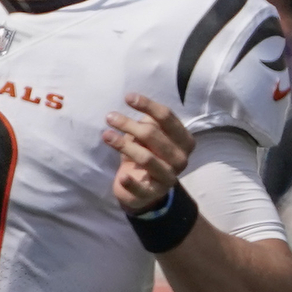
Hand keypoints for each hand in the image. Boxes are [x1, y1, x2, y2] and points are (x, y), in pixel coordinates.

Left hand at [102, 93, 193, 213]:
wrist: (145, 189)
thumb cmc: (148, 154)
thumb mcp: (151, 136)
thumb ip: (149, 122)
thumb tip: (134, 101)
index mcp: (185, 141)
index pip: (167, 118)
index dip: (147, 105)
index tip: (127, 97)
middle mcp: (181, 159)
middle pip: (153, 135)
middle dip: (129, 124)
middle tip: (109, 116)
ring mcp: (169, 178)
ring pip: (146, 157)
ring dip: (124, 145)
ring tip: (106, 135)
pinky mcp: (153, 194)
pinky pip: (141, 187)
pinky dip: (131, 182)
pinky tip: (122, 176)